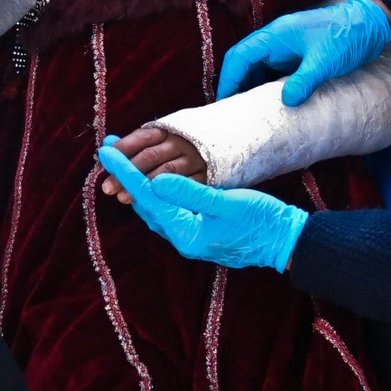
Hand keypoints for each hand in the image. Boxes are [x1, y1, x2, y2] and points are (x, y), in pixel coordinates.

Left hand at [99, 138, 306, 272]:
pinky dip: (155, 193)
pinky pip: (168, 210)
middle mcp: (182, 238)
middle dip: (125, 175)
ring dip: (137, 183)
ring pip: (154, 207)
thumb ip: (189, 193)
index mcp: (186, 233)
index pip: (146, 197)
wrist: (285, 242)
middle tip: (108, 149)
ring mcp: (190, 236)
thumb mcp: (225, 203)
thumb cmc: (259, 221)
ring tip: (122, 161)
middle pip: (144, 203)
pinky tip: (151, 182)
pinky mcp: (199, 231)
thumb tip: (155, 182)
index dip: (125, 171)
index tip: (105, 150)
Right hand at [215, 0, 390, 106]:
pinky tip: (272, 105)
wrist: (370, 24)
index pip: (241, 56)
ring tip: (249, 113)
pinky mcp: (299, 57)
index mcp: (276, 35)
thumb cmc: (347, 35)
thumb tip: (286, 101)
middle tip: (234, 112)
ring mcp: (288, 49)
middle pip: (246, 63)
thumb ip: (305, 80)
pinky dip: (270, 88)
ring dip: (253, 88)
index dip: (229, 78)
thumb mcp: (325, 60)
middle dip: (237, 85)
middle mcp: (277, 41)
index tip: (225, 101)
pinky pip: (276, 73)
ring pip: (260, 69)